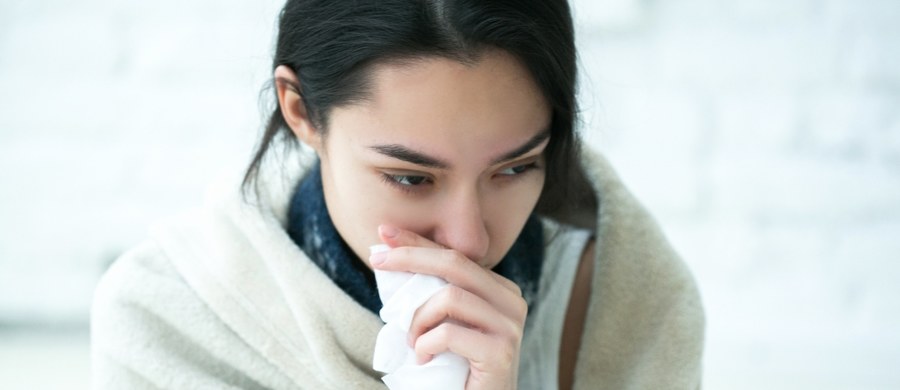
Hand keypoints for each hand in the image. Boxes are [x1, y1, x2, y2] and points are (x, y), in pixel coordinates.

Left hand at [370, 225, 526, 389]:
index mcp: (500, 289)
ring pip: (449, 297)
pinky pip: (448, 333)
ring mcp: (510, 326)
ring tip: (412, 342)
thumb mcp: (443, 322)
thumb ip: (430, 292)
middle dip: (410, 257)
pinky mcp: (502, 352)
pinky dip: (425, 344)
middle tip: (377, 261)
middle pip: (455, 263)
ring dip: (418, 319)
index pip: (455, 255)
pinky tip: (423, 359)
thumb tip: (387, 252)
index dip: (418, 242)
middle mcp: (512, 301)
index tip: (384, 232)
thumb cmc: (457, 368)